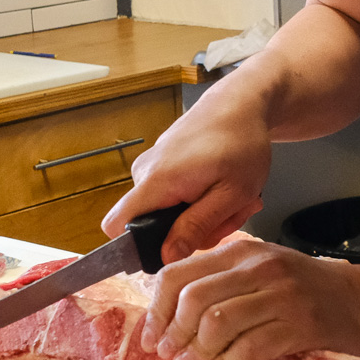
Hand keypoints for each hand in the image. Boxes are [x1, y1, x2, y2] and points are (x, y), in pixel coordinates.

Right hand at [102, 93, 271, 264]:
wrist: (240, 102)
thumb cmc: (242, 143)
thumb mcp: (232, 193)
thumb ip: (197, 227)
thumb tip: (166, 257)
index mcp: (157, 181)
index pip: (117, 225)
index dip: (137, 247)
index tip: (175, 249)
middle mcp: (145, 172)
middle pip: (152, 225)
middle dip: (193, 231)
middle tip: (229, 214)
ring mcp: (152, 166)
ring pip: (168, 212)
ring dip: (203, 215)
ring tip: (231, 196)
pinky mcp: (162, 163)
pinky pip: (173, 195)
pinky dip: (200, 198)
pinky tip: (222, 185)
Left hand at [143, 239, 359, 359]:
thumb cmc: (302, 289)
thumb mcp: (260, 272)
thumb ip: (219, 284)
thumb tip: (167, 319)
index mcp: (241, 252)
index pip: (180, 273)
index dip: (158, 309)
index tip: (151, 337)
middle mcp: (258, 268)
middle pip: (194, 299)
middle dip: (174, 334)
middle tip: (168, 357)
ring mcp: (279, 296)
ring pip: (217, 323)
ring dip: (195, 354)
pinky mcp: (296, 325)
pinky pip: (247, 349)